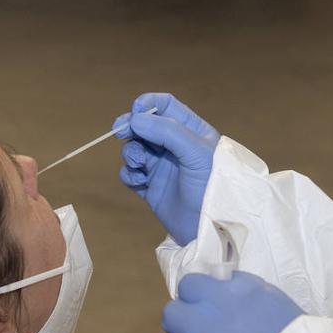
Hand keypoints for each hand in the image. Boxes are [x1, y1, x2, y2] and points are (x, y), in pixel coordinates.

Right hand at [114, 93, 219, 245]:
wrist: (210, 229)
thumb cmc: (212, 185)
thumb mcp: (196, 153)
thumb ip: (167, 131)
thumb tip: (135, 119)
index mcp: (191, 131)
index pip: (166, 106)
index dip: (148, 104)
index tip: (135, 111)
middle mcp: (175, 146)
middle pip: (144, 125)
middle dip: (131, 127)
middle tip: (121, 132)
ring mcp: (162, 166)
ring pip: (134, 148)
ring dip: (131, 153)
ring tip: (140, 166)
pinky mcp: (151, 187)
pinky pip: (130, 173)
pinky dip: (129, 174)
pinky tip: (139, 181)